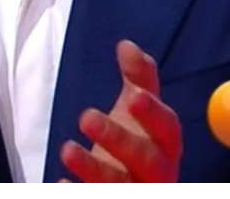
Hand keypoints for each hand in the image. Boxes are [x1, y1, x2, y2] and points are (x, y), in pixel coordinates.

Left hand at [59, 39, 181, 181]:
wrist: (131, 183)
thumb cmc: (136, 144)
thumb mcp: (136, 111)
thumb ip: (139, 79)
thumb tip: (127, 45)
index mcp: (166, 144)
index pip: (167, 128)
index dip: (152, 113)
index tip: (132, 95)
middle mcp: (157, 173)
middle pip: (148, 160)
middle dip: (119, 139)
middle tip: (86, 116)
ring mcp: (135, 190)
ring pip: (122, 186)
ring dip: (93, 169)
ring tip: (67, 150)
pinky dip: (80, 192)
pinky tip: (62, 182)